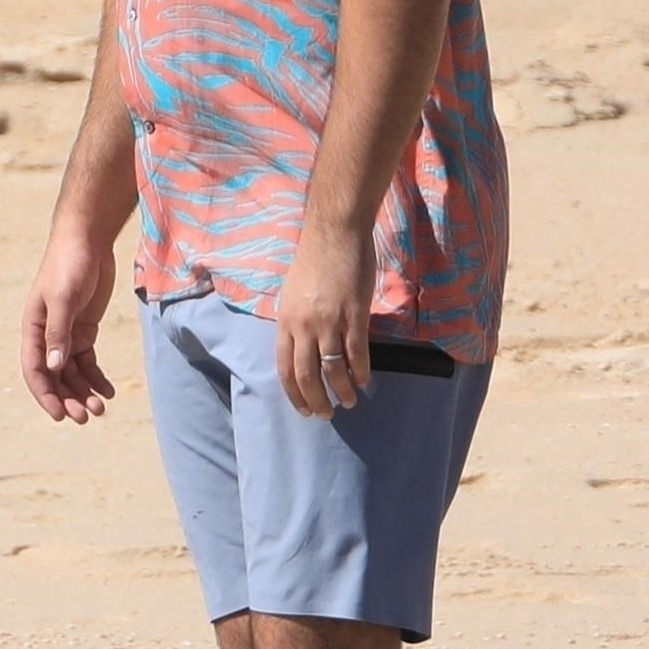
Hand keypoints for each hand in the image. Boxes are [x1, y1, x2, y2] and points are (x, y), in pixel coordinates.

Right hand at [21, 235, 119, 423]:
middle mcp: (47, 335)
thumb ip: (58, 332)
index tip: (61, 415)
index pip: (34, 370)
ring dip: (84, 392)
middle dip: (69, 398)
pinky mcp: (84, 329)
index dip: (45, 395)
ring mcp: (66, 333)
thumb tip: (54, 367)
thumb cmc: (69, 264)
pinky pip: (88, 361)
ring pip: (72, 373)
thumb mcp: (63, 297)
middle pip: (55, 377)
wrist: (88, 239)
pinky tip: (109, 391)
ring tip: (101, 408)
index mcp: (33, 328)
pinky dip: (97, 377)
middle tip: (87, 417)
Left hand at [273, 226, 375, 418]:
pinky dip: (361, 371)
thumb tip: (302, 349)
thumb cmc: (313, 261)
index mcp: (285, 321)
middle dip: (316, 401)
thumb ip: (295, 323)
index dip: (294, 394)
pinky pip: (357, 353)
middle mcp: (303, 326)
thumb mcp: (292, 294)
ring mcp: (329, 321)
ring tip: (349, 401)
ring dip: (342, 391)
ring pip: (333, 369)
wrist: (334, 233)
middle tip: (326, 415)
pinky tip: (364, 380)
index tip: (303, 410)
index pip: (284, 369)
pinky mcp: (354, 314)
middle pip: (307, 376)